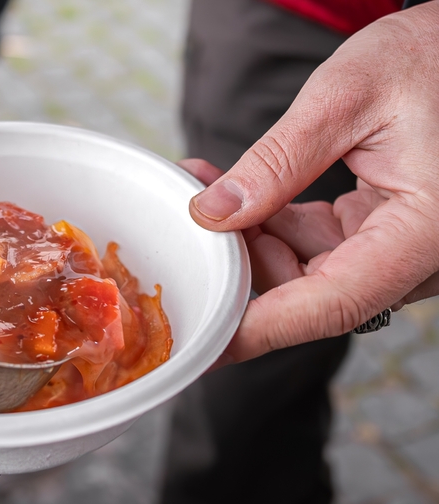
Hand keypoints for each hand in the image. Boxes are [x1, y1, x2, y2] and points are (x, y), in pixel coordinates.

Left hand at [186, 2, 438, 362]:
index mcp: (424, 233)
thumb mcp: (346, 97)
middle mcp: (418, 257)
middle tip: (189, 217)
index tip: (202, 343)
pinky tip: (234, 192)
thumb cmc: (429, 60)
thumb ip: (278, 160)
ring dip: (248, 237)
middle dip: (239, 261)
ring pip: (303, 274)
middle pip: (308, 294)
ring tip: (206, 185)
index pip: (330, 305)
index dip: (259, 329)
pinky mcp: (381, 238)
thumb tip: (214, 213)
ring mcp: (399, 252)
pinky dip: (271, 224)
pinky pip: (314, 249)